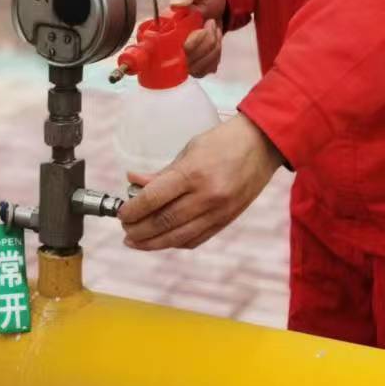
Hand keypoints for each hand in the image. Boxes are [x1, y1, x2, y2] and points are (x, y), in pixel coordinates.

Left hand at [121, 114, 282, 250]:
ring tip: (136, 241)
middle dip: (138, 230)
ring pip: (178, 237)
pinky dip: (176, 242)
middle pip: (163, 223)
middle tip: (125, 229)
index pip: (153, 199)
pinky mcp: (227, 221)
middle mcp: (207, 196)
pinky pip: (196, 240)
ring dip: (153, 243)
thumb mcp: (189, 150)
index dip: (132, 210)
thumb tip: (133, 183)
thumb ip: (162, 172)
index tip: (121, 213)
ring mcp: (218, 212)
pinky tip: (163, 240)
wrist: (262, 145)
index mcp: (194, 174)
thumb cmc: (224, 142)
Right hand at [167, 0, 226, 77]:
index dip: (189, 43)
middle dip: (206, 42)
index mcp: (162, 27)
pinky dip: (215, 56)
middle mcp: (167, 46)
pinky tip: (215, 42)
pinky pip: (203, 70)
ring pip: (196, 68)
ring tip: (213, 30)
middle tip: (211, 23)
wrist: (213, 1)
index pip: (167, 48)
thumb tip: (176, 3)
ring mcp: (179, 57)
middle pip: (186, 60)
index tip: (203, 29)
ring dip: (213, 48)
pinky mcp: (191, 63)